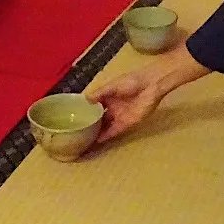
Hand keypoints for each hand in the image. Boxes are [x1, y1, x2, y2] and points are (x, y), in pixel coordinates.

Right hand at [87, 45, 210, 143]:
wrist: (151, 86)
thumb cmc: (132, 81)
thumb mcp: (112, 85)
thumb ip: (99, 93)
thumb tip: (85, 100)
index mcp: (107, 96)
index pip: (93, 106)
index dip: (85, 111)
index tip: (73, 118)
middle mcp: (111, 107)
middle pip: (98, 118)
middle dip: (90, 124)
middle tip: (76, 133)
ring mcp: (118, 116)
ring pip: (105, 126)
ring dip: (96, 133)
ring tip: (83, 141)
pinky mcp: (126, 123)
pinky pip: (113, 131)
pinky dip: (105, 136)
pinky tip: (96, 141)